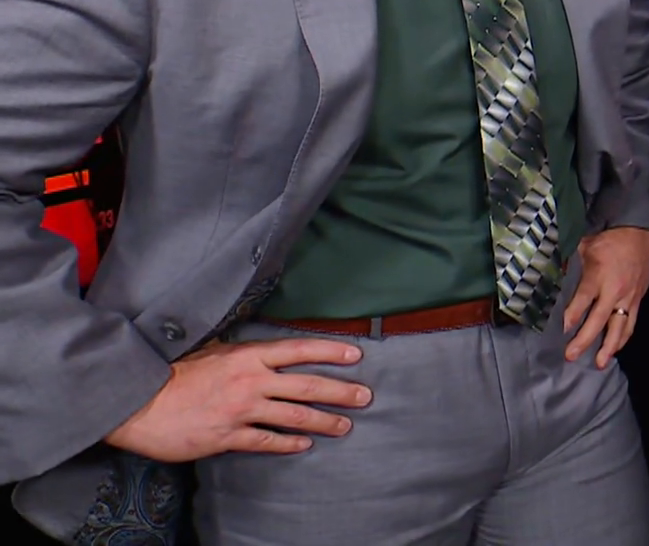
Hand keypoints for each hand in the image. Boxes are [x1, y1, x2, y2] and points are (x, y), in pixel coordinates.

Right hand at [104, 338, 369, 461]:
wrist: (139, 402)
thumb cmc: (174, 373)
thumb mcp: (211, 351)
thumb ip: (241, 352)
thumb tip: (263, 349)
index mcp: (247, 355)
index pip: (299, 350)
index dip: (330, 351)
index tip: (356, 355)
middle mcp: (251, 380)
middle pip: (307, 385)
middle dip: (340, 391)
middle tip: (365, 396)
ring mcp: (241, 409)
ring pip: (294, 416)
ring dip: (323, 421)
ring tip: (345, 426)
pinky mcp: (228, 436)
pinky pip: (267, 441)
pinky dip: (288, 444)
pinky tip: (304, 445)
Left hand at [563, 226, 648, 368]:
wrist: (639, 232)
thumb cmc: (608, 239)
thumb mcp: (584, 245)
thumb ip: (569, 262)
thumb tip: (548, 273)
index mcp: (598, 275)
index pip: (582, 300)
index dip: (571, 316)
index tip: (560, 330)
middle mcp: (614, 290)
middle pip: (598, 320)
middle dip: (584, 339)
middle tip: (571, 356)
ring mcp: (629, 297)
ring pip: (619, 327)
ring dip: (609, 347)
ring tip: (599, 363)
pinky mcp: (638, 299)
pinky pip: (631, 322)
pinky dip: (624, 337)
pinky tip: (616, 348)